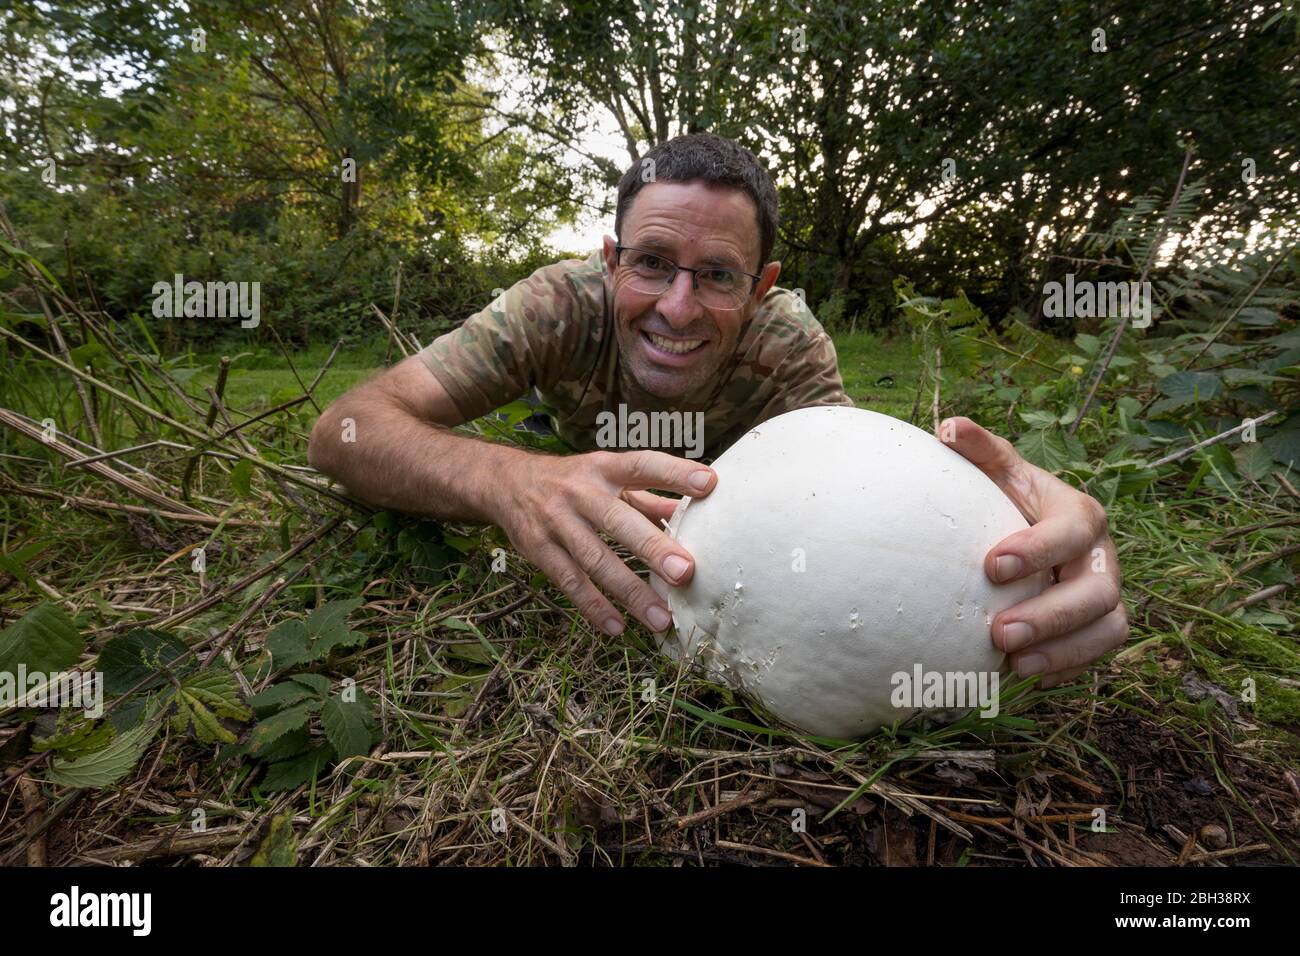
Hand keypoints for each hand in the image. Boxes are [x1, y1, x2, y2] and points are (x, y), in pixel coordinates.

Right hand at [495, 449, 715, 636]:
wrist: (506, 483)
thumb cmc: (573, 481)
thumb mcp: (607, 477)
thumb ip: (648, 495)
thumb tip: (693, 510)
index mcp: (603, 468)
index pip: (642, 465)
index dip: (674, 473)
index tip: (709, 484)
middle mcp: (579, 492)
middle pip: (617, 521)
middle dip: (651, 547)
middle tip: (685, 572)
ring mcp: (556, 522)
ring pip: (594, 560)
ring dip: (629, 592)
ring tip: (661, 618)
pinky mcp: (538, 549)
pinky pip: (569, 581)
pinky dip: (593, 607)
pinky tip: (618, 627)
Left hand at [939, 417, 1128, 687]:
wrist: (1021, 531)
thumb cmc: (1005, 500)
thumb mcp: (997, 473)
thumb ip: (980, 450)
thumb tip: (948, 427)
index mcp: (1080, 514)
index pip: (1074, 530)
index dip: (1040, 548)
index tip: (991, 565)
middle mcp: (1101, 558)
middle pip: (1098, 591)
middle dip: (1052, 616)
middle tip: (998, 633)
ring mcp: (1104, 596)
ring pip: (1107, 629)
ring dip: (1063, 651)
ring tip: (1013, 665)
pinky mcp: (1095, 629)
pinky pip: (1094, 656)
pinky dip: (1062, 668)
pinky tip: (1020, 676)